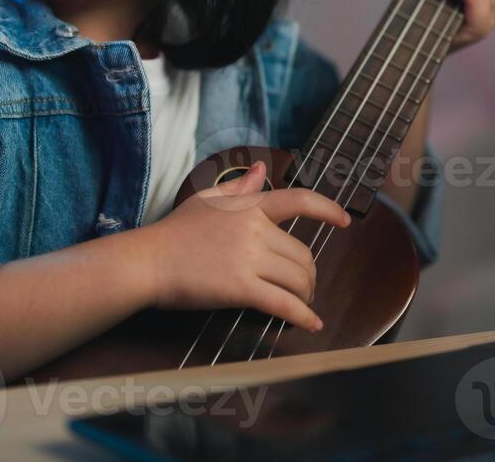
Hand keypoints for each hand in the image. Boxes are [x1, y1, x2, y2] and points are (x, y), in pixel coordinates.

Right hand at [133, 161, 350, 332]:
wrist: (149, 261)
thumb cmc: (175, 231)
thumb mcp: (207, 198)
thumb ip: (239, 185)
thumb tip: (262, 170)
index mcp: (249, 205)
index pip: (298, 201)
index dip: (327, 210)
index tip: (345, 220)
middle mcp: (254, 229)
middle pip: (302, 253)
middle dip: (309, 273)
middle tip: (305, 285)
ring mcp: (248, 258)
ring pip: (297, 278)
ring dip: (306, 294)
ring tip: (303, 302)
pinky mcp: (241, 288)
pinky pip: (283, 303)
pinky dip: (302, 316)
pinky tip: (311, 324)